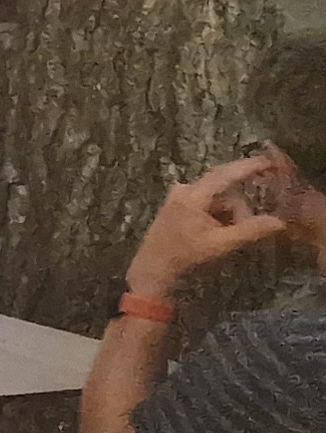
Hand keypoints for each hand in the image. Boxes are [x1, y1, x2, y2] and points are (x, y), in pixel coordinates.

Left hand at [129, 153, 300, 296]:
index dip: (248, 166)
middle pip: (223, 187)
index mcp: (192, 196)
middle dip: (241, 206)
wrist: (153, 270)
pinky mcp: (178, 207)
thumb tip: (279, 221)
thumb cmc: (184, 257)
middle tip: (251, 224)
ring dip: (230, 214)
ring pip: (217, 198)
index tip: (269, 162)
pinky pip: (208, 204)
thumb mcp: (220, 245)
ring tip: (229, 235)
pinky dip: (220, 215)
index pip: (225, 174)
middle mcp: (184, 191)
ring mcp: (179, 198)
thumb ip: (249, 231)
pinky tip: (220, 232)